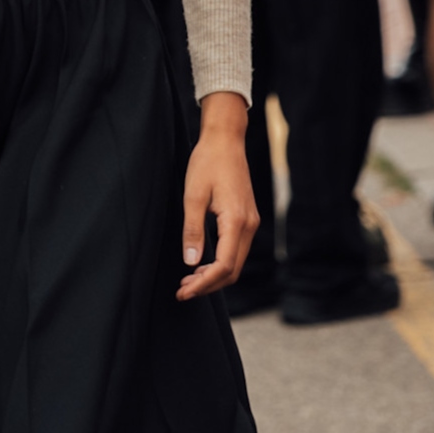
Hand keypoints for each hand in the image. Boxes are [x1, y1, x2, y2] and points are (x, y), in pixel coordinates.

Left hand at [177, 92, 260, 301]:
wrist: (225, 140)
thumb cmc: (207, 163)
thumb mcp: (192, 195)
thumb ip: (192, 230)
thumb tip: (191, 262)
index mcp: (236, 221)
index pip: (223, 266)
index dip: (204, 284)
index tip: (184, 291)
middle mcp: (249, 225)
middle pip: (232, 270)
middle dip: (208, 285)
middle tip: (182, 291)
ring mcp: (251, 222)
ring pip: (235, 262)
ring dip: (214, 275)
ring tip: (188, 280)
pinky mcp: (247, 219)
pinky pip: (236, 250)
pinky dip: (220, 263)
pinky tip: (201, 264)